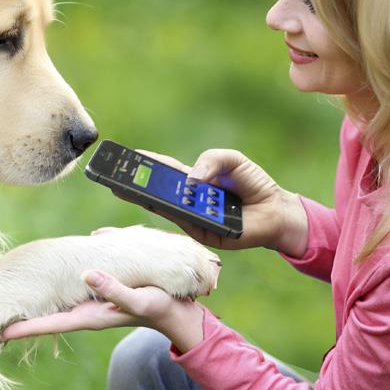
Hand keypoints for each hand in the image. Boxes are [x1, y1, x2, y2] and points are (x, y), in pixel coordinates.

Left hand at [0, 269, 206, 351]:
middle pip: (45, 315)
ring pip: (54, 305)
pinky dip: (50, 291)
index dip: (25, 327)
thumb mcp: (139, 298)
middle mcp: (85, 311)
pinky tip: (39, 285)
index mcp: (91, 315)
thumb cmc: (160, 307)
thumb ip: (114, 289)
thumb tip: (87, 275)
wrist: (178, 312)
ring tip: (6, 303)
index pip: (50, 323)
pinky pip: (67, 292)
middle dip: (20, 318)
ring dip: (33, 305)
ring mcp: (89, 304)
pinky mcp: (96, 294)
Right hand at [127, 149, 308, 255]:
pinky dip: (171, 210)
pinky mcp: (200, 232)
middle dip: (134, 183)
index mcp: (195, 180)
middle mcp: (189, 200)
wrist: (275, 211)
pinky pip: (181, 220)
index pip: (165, 171)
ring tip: (126, 188)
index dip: (145, 164)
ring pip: (164, 206)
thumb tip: (192, 179)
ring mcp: (192, 217)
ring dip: (144, 197)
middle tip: (113, 176)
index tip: (123, 158)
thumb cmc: (254, 184)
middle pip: (156, 190)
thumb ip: (212, 160)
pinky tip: (157, 201)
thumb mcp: (233, 161)